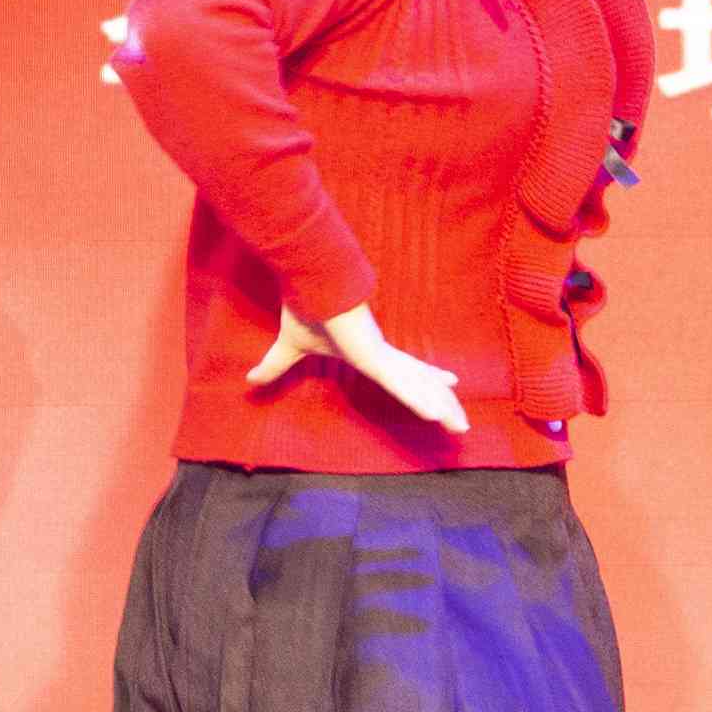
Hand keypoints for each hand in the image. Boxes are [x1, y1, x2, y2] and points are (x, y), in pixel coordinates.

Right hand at [246, 302, 471, 435]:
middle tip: (463, 424)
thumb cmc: (306, 307)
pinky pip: (401, 383)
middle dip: (443, 402)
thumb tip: (248, 381)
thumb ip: (276, 367)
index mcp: (368, 353)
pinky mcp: (374, 355)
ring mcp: (381, 355)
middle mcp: (381, 354)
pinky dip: (419, 398)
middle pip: (420, 382)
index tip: (448, 384)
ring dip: (441, 408)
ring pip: (419, 387)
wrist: (310, 283)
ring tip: (462, 428)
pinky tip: (437, 415)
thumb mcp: (290, 348)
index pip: (403, 370)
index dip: (425, 380)